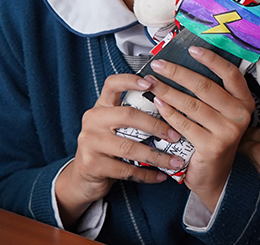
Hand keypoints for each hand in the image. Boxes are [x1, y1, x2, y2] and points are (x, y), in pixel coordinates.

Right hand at [55, 74, 181, 228]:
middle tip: (176, 136)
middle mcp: (93, 120)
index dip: (131, 81)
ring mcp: (90, 142)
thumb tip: (171, 110)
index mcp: (101, 107)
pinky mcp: (92, 164)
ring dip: (157, 156)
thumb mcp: (115, 128)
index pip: (112, 85)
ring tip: (176, 161)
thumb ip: (133, 118)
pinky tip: (161, 176)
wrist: (83, 178)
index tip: (151, 82)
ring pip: (129, 147)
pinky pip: (126, 170)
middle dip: (156, 126)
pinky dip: (147, 174)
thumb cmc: (108, 149)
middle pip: (128, 116)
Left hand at [144, 47, 255, 210]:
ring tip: (151, 83)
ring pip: (191, 104)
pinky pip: (184, 124)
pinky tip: (157, 104)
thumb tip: (183, 62)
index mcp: (244, 101)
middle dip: (178, 73)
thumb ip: (210, 91)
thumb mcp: (219, 113)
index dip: (211, 59)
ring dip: (167, 91)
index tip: (191, 49)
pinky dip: (168, 112)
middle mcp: (241, 115)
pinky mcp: (212, 146)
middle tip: (158, 64)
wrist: (215, 175)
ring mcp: (228, 132)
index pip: (230, 73)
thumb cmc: (212, 136)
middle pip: (205, 86)